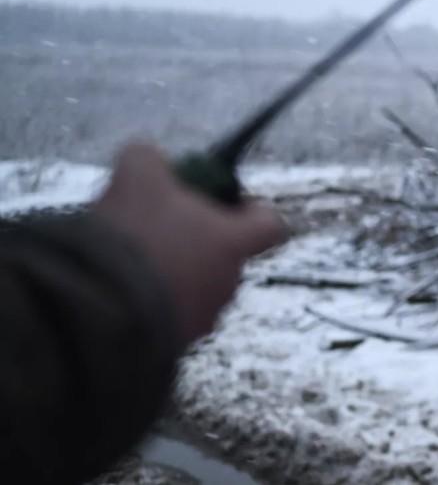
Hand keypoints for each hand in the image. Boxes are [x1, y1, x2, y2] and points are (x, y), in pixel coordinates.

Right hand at [91, 142, 288, 344]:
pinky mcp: (172, 346)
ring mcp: (202, 319)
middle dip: (197, 242)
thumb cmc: (134, 236)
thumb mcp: (138, 177)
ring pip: (197, 288)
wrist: (102, 309)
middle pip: (226, 257)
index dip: (254, 211)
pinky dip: (150, 303)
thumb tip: (146, 155)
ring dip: (173, 274)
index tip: (229, 202)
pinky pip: (168, 317)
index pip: (271, 226)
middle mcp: (228, 284)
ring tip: (131, 261)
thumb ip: (149, 158)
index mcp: (234, 244)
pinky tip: (118, 289)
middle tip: (158, 228)